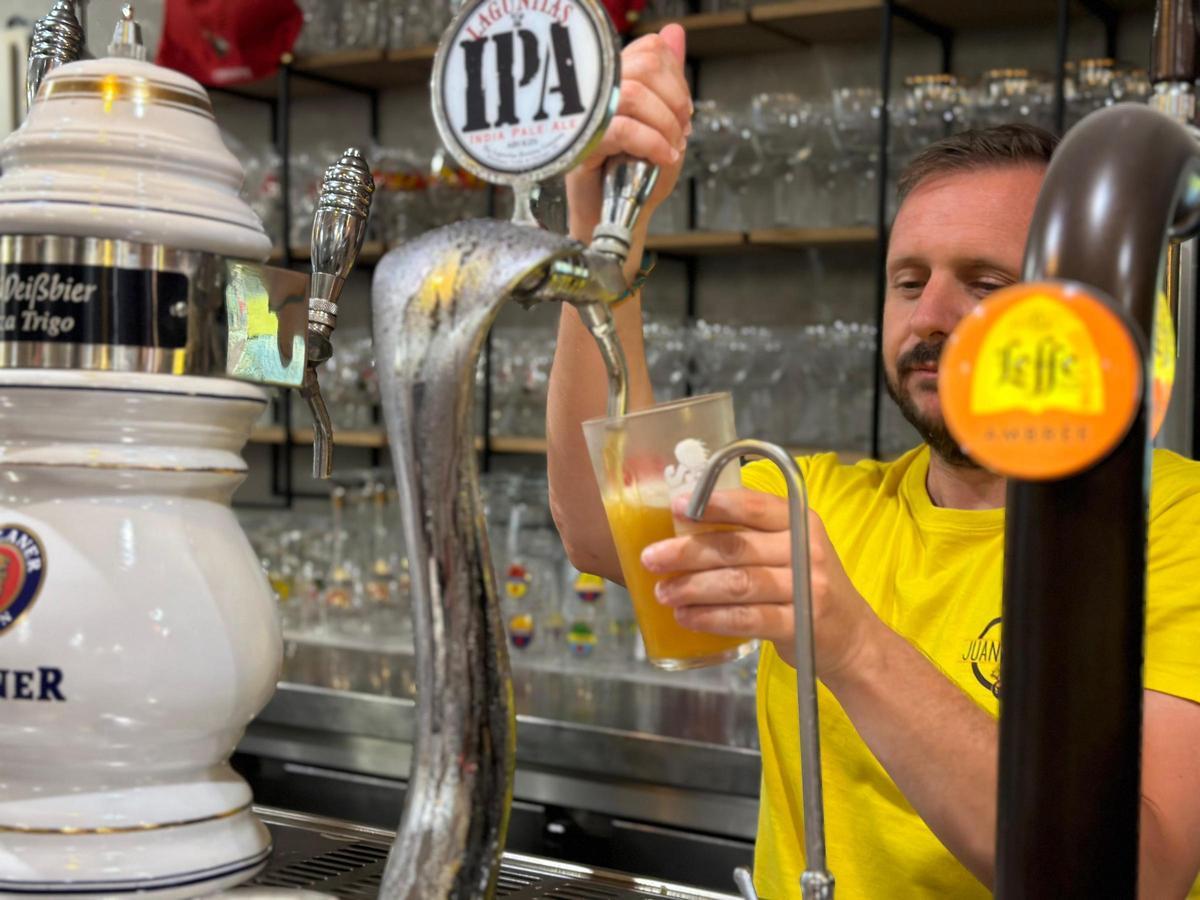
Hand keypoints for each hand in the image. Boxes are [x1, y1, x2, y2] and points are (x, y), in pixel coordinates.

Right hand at [565, 25, 691, 277]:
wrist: (619, 219)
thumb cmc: (636, 177)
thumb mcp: (665, 125)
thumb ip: (670, 80)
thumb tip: (674, 32)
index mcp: (615, 82)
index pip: (650, 49)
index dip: (677, 79)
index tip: (683, 113)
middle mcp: (597, 94)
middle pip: (644, 66)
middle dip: (675, 102)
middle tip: (680, 132)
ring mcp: (586, 118)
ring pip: (634, 95)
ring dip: (665, 126)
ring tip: (670, 150)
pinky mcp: (580, 146)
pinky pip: (621, 129)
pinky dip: (651, 144)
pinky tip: (661, 158)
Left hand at [639, 490, 882, 677]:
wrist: (853, 638)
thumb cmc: (806, 587)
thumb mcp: (790, 549)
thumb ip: (750, 535)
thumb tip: (681, 526)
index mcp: (799, 522)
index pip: (753, 505)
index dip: (713, 504)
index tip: (676, 505)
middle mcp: (806, 550)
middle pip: (737, 546)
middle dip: (688, 552)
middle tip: (652, 558)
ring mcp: (807, 589)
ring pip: (738, 583)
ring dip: (694, 588)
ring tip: (664, 592)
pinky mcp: (801, 625)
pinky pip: (748, 619)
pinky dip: (712, 618)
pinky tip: (687, 618)